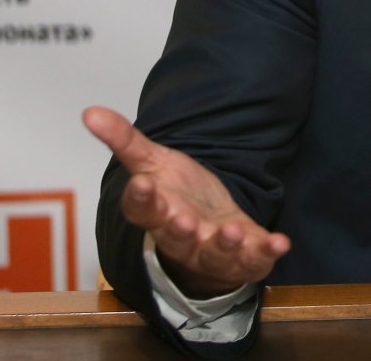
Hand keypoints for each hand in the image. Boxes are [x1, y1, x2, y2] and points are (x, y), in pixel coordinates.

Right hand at [82, 106, 289, 296]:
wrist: (208, 230)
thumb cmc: (178, 196)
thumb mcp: (153, 163)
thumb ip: (125, 141)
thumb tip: (90, 111)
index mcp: (158, 213)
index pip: (142, 210)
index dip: (141, 199)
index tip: (142, 184)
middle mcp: (183, 237)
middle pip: (176, 237)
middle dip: (179, 230)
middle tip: (182, 219)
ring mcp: (213, 250)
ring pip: (214, 253)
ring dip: (223, 244)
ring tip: (230, 231)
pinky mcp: (244, 257)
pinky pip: (255, 259)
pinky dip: (266, 252)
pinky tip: (280, 242)